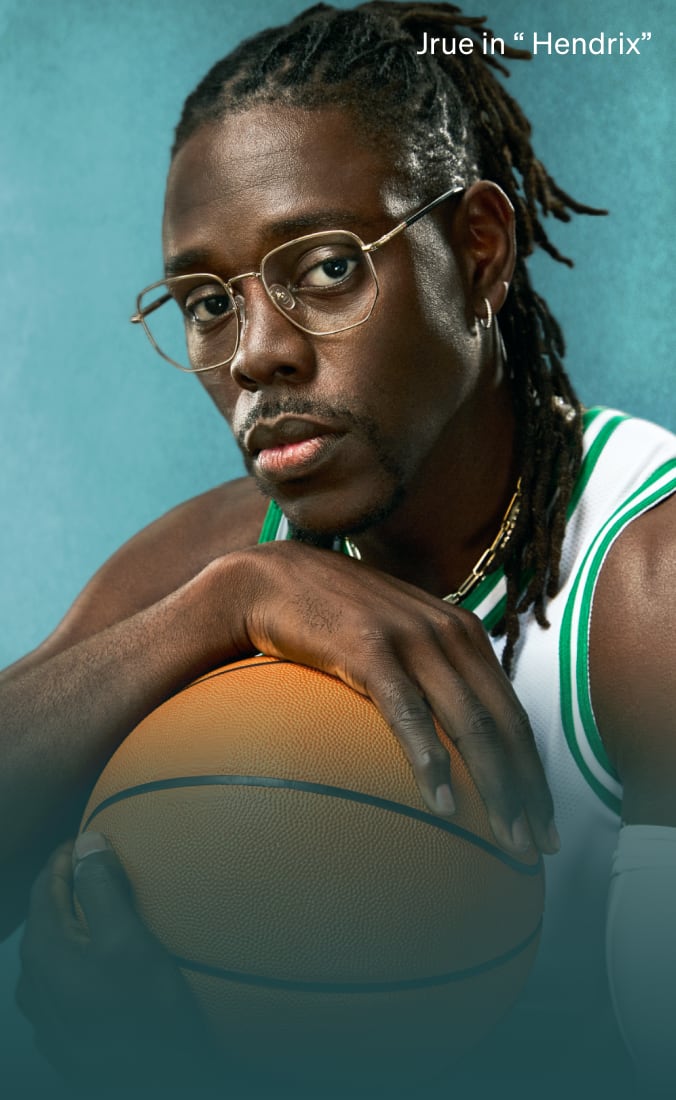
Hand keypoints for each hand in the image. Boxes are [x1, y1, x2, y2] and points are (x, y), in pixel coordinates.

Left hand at [16, 834, 218, 1088]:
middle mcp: (35, 985)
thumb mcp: (128, 943)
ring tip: (103, 908)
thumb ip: (102, 889)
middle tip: (98, 863)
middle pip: (47, 918)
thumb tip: (85, 841)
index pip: (46, 886)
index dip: (67, 856)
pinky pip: (64, 981)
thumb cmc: (147, 1018)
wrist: (159, 1089)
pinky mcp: (67, 1037)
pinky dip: (80, 957)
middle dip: (69, 886)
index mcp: (45, 954)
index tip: (89, 835)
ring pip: (54, 952)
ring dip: (74, 923)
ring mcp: (48, 1016)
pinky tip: (101, 961)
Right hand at [226, 541, 557, 855]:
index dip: (534, 772)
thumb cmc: (332, 618)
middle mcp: (450, 632)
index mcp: (463, 633)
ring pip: (471, 723)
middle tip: (541, 850)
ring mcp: (412, 638)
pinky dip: (432, 760)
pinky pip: (410, 713)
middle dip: (528, 791)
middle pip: (504, 724)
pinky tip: (444, 803)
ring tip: (509, 840)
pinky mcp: (370, 649)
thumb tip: (447, 738)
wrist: (273, 579)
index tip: (547, 823)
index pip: (513, 712)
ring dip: (496, 787)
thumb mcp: (395, 639)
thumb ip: (428, 673)